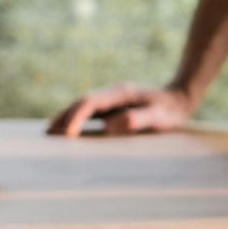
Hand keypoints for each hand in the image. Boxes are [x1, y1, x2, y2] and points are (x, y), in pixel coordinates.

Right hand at [46, 82, 195, 136]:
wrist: (180, 98)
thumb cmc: (170, 109)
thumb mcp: (159, 116)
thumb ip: (138, 119)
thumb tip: (111, 125)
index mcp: (120, 93)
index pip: (90, 103)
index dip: (76, 117)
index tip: (67, 134)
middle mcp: (111, 94)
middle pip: (81, 103)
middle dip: (64, 117)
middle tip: (47, 135)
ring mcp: (110, 100)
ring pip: (82, 107)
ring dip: (65, 118)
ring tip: (49, 134)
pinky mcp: (111, 107)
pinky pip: (88, 113)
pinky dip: (75, 120)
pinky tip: (66, 132)